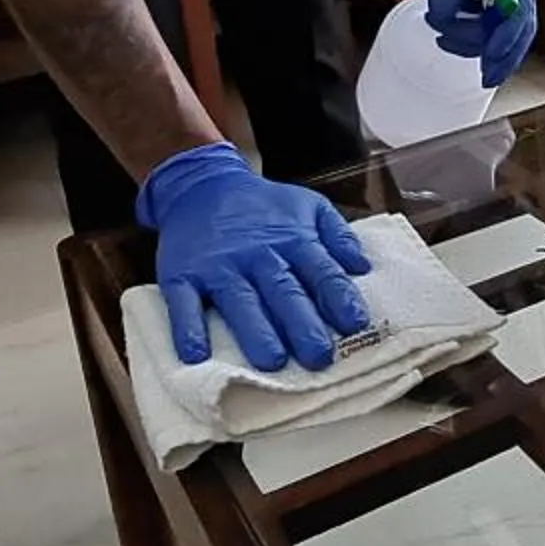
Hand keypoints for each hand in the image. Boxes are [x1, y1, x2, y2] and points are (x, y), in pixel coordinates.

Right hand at [136, 143, 373, 372]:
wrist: (200, 185)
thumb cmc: (262, 207)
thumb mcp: (308, 206)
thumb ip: (338, 235)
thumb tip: (362, 267)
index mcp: (293, 240)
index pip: (321, 271)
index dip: (339, 298)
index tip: (355, 324)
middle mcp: (258, 255)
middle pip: (283, 291)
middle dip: (302, 325)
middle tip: (319, 357)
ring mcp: (218, 266)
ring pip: (239, 300)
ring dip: (256, 331)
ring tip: (272, 361)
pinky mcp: (182, 275)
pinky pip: (184, 303)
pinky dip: (188, 328)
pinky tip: (197, 355)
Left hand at [415, 0, 539, 86]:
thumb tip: (444, 18)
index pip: (520, 12)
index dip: (507, 40)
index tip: (490, 59)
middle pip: (521, 30)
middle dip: (503, 58)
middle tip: (486, 79)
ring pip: (504, 35)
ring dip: (477, 47)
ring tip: (445, 41)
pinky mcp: (493, 5)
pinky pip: (490, 32)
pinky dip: (471, 42)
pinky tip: (449, 38)